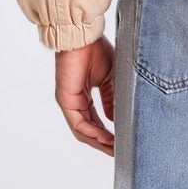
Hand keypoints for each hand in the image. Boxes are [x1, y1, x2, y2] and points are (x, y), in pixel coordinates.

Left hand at [55, 34, 114, 155]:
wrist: (84, 36)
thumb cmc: (96, 50)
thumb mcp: (110, 78)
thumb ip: (111, 98)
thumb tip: (115, 119)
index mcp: (84, 96)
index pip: (95, 121)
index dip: (108, 133)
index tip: (122, 141)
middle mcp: (75, 102)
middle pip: (88, 131)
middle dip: (104, 143)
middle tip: (119, 152)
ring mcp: (69, 103)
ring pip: (83, 132)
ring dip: (99, 142)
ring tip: (115, 148)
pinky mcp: (65, 101)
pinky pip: (79, 124)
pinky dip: (93, 133)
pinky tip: (106, 137)